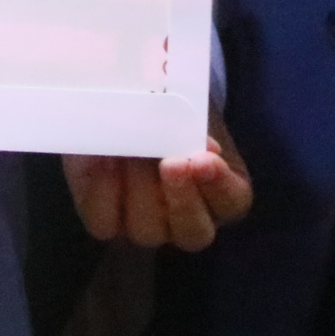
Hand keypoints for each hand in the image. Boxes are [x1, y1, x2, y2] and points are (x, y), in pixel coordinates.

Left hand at [62, 123, 251, 249]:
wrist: (124, 109)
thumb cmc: (167, 106)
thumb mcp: (183, 102)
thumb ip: (189, 116)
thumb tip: (189, 129)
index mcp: (221, 192)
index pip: (231, 201)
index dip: (218, 184)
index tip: (204, 158)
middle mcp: (187, 221)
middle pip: (194, 233)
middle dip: (182, 198)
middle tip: (170, 162)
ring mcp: (147, 226)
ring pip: (148, 231)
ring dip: (138, 190)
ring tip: (128, 152)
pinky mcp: (107, 220)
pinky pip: (104, 223)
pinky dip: (103, 192)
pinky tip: (104, 159)